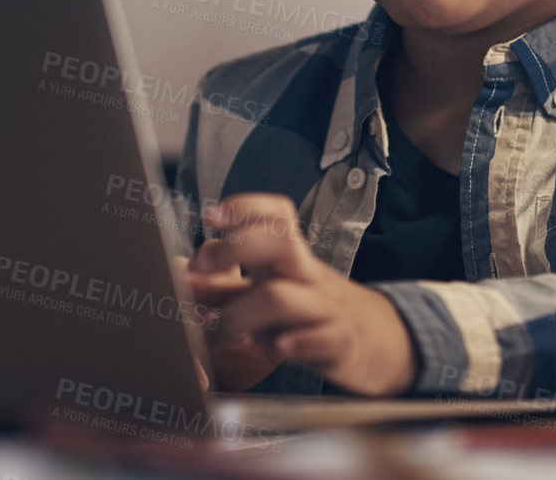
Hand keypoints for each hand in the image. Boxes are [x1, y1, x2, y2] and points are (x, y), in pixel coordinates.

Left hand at [191, 193, 419, 396]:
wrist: (377, 342)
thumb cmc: (308, 312)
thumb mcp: (269, 293)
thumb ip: (224, 288)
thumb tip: (178, 278)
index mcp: (289, 257)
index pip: (278, 215)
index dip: (246, 207)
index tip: (211, 215)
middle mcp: (306, 275)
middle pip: (279, 242)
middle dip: (234, 248)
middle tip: (199, 268)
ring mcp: (323, 309)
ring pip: (282, 297)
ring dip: (239, 314)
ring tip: (216, 334)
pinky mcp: (337, 344)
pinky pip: (318, 339)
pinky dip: (294, 342)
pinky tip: (276, 349)